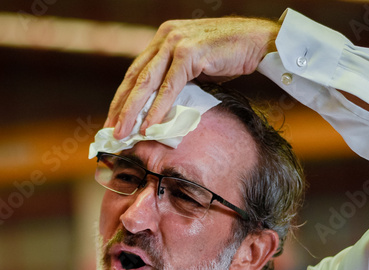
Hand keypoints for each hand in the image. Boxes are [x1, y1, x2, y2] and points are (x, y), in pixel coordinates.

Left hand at [105, 17, 279, 137]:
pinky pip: (168, 88)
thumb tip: (155, 107)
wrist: (258, 41)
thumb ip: (173, 78)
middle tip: (109, 132)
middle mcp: (165, 36)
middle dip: (120, 108)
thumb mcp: (193, 66)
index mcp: (163, 37)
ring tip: (122, 134)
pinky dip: (157, 110)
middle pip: (135, 78)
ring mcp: (176, 43)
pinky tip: (148, 127)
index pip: (135, 72)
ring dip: (132, 112)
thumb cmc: (228, 55)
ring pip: (146, 83)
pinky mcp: (189, 53)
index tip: (113, 120)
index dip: (122, 98)